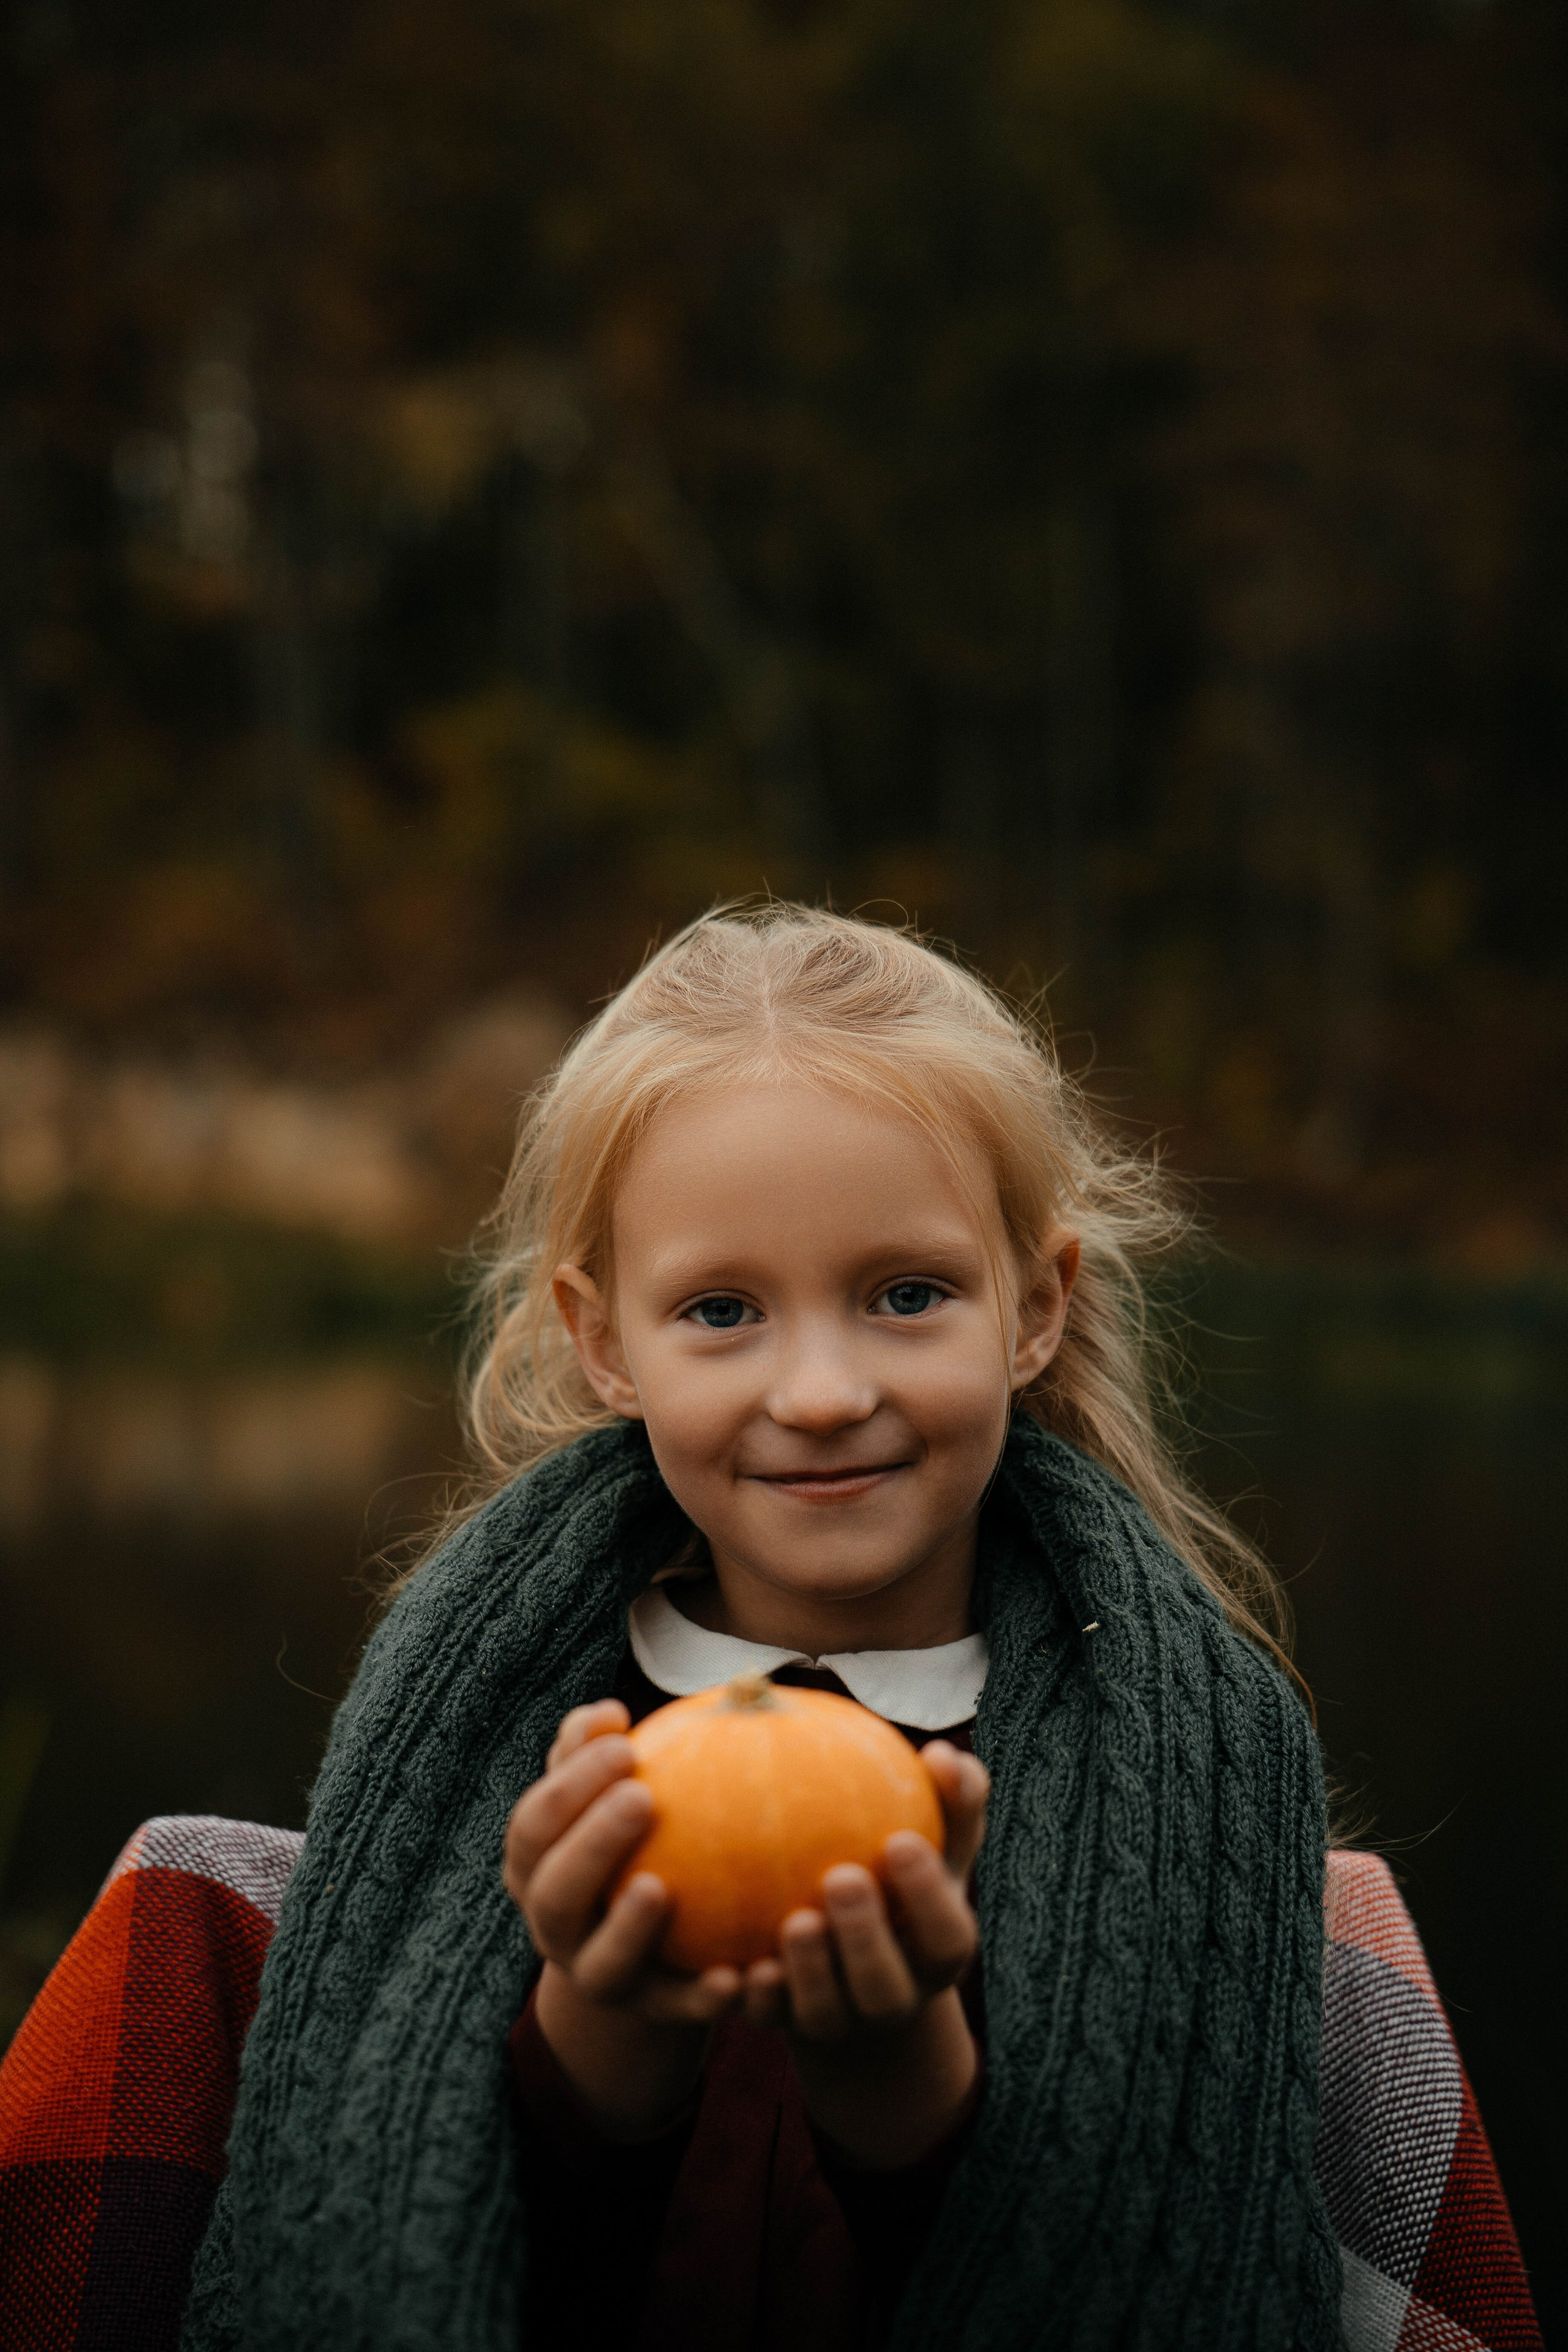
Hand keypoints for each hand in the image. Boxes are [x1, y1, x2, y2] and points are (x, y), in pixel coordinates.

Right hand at [502, 1700, 741, 2138]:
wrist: (647, 1942)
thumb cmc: (627, 1838)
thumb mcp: (603, 1795)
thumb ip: (595, 1751)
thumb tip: (608, 1711)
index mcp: (535, 1869)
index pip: (532, 1828)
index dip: (569, 1787)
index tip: (624, 1742)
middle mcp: (555, 1928)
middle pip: (553, 1896)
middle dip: (590, 1845)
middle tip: (640, 1796)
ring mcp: (598, 1976)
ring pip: (599, 1964)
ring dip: (626, 1928)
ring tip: (658, 1886)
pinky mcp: (652, 2011)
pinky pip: (675, 2010)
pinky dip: (699, 1997)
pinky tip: (734, 1974)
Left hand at [738, 1740, 987, 2037]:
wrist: (850, 1962)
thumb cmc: (898, 1877)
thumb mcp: (933, 1841)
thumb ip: (950, 1801)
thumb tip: (944, 1752)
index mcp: (933, 1955)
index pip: (945, 1935)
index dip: (927, 1895)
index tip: (900, 1840)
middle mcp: (891, 2000)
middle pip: (884, 1988)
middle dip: (865, 1939)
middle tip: (842, 1877)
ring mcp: (835, 2021)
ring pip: (824, 2014)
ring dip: (808, 1971)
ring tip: (794, 1920)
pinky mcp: (780, 2025)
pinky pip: (762, 2018)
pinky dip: (747, 1999)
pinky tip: (728, 1967)